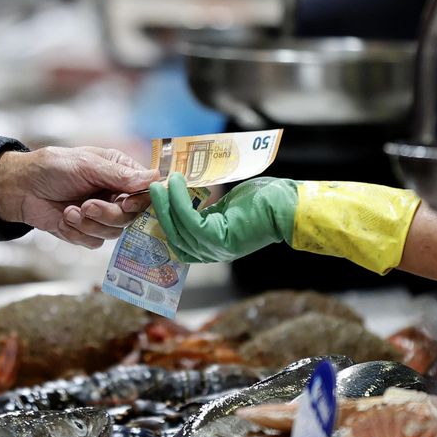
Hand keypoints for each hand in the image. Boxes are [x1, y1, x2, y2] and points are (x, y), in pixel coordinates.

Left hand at [0, 147, 157, 247]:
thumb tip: (155, 177)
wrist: (19, 188)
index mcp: (120, 172)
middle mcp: (115, 194)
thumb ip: (120, 175)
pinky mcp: (86, 231)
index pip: (145, 191)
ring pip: (113, 232)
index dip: (140, 202)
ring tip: (70, 211)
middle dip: (108, 214)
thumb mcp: (87, 165)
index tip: (126, 203)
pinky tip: (63, 219)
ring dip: (89, 224)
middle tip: (86, 206)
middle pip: (131, 217)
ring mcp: (101, 214)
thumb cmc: (52, 167)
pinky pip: (94, 242)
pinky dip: (77, 232)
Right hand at [149, 173, 297, 261]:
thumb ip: (204, 209)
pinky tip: (176, 184)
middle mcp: (211, 253)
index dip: (162, 223)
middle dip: (158, 211)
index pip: (178, 241)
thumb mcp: (225, 208)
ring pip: (178, 228)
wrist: (285, 205)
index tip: (153, 202)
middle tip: (151, 188)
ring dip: (166, 204)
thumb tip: (180, 195)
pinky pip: (190, 220)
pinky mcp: (220, 238)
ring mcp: (215, 248)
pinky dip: (179, 201)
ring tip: (159, 183)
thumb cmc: (260, 202)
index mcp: (212, 247)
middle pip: (173, 236)